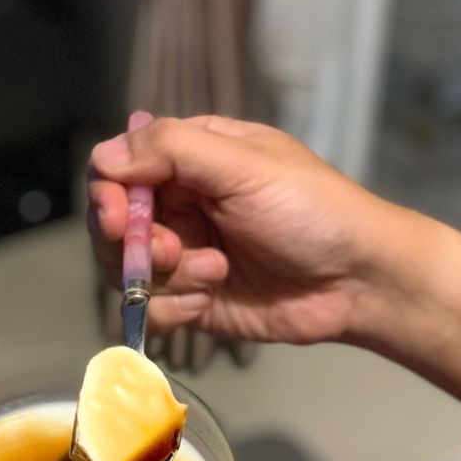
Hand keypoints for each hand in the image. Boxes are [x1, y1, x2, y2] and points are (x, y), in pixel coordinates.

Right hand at [88, 115, 387, 344]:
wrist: (358, 282)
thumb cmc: (312, 211)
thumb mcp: (245, 166)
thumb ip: (172, 150)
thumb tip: (103, 154)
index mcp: (190, 161)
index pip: (117, 169)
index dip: (107, 193)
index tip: (116, 216)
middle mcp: (180, 206)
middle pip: (111, 226)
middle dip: (132, 242)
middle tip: (170, 249)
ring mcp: (185, 257)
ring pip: (127, 271)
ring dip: (164, 276)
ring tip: (215, 271)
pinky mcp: (193, 302)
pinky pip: (151, 310)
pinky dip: (172, 310)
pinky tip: (209, 302)